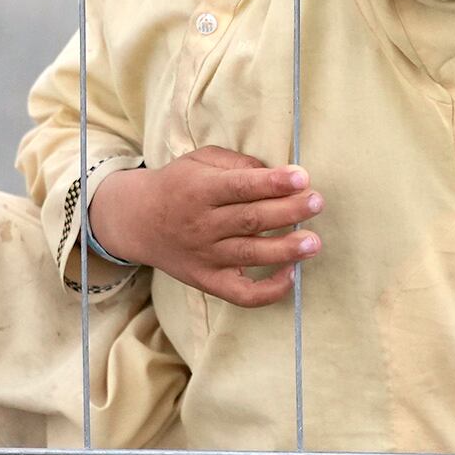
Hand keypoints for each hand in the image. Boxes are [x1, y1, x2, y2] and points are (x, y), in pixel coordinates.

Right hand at [87, 146, 322, 306]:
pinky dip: (268, 291)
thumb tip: (275, 173)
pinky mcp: (208, 280)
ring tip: (314, 242)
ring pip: (250, 254)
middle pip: (250, 220)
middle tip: (317, 202)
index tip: (302, 177)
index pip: (240, 187)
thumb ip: (236, 162)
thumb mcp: (200, 161)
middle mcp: (202, 225)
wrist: (137, 221)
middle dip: (288, 211)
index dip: (272, 183)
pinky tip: (292, 275)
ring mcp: (205, 256)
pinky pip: (241, 293)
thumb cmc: (180, 185)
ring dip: (285, 250)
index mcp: (200, 190)